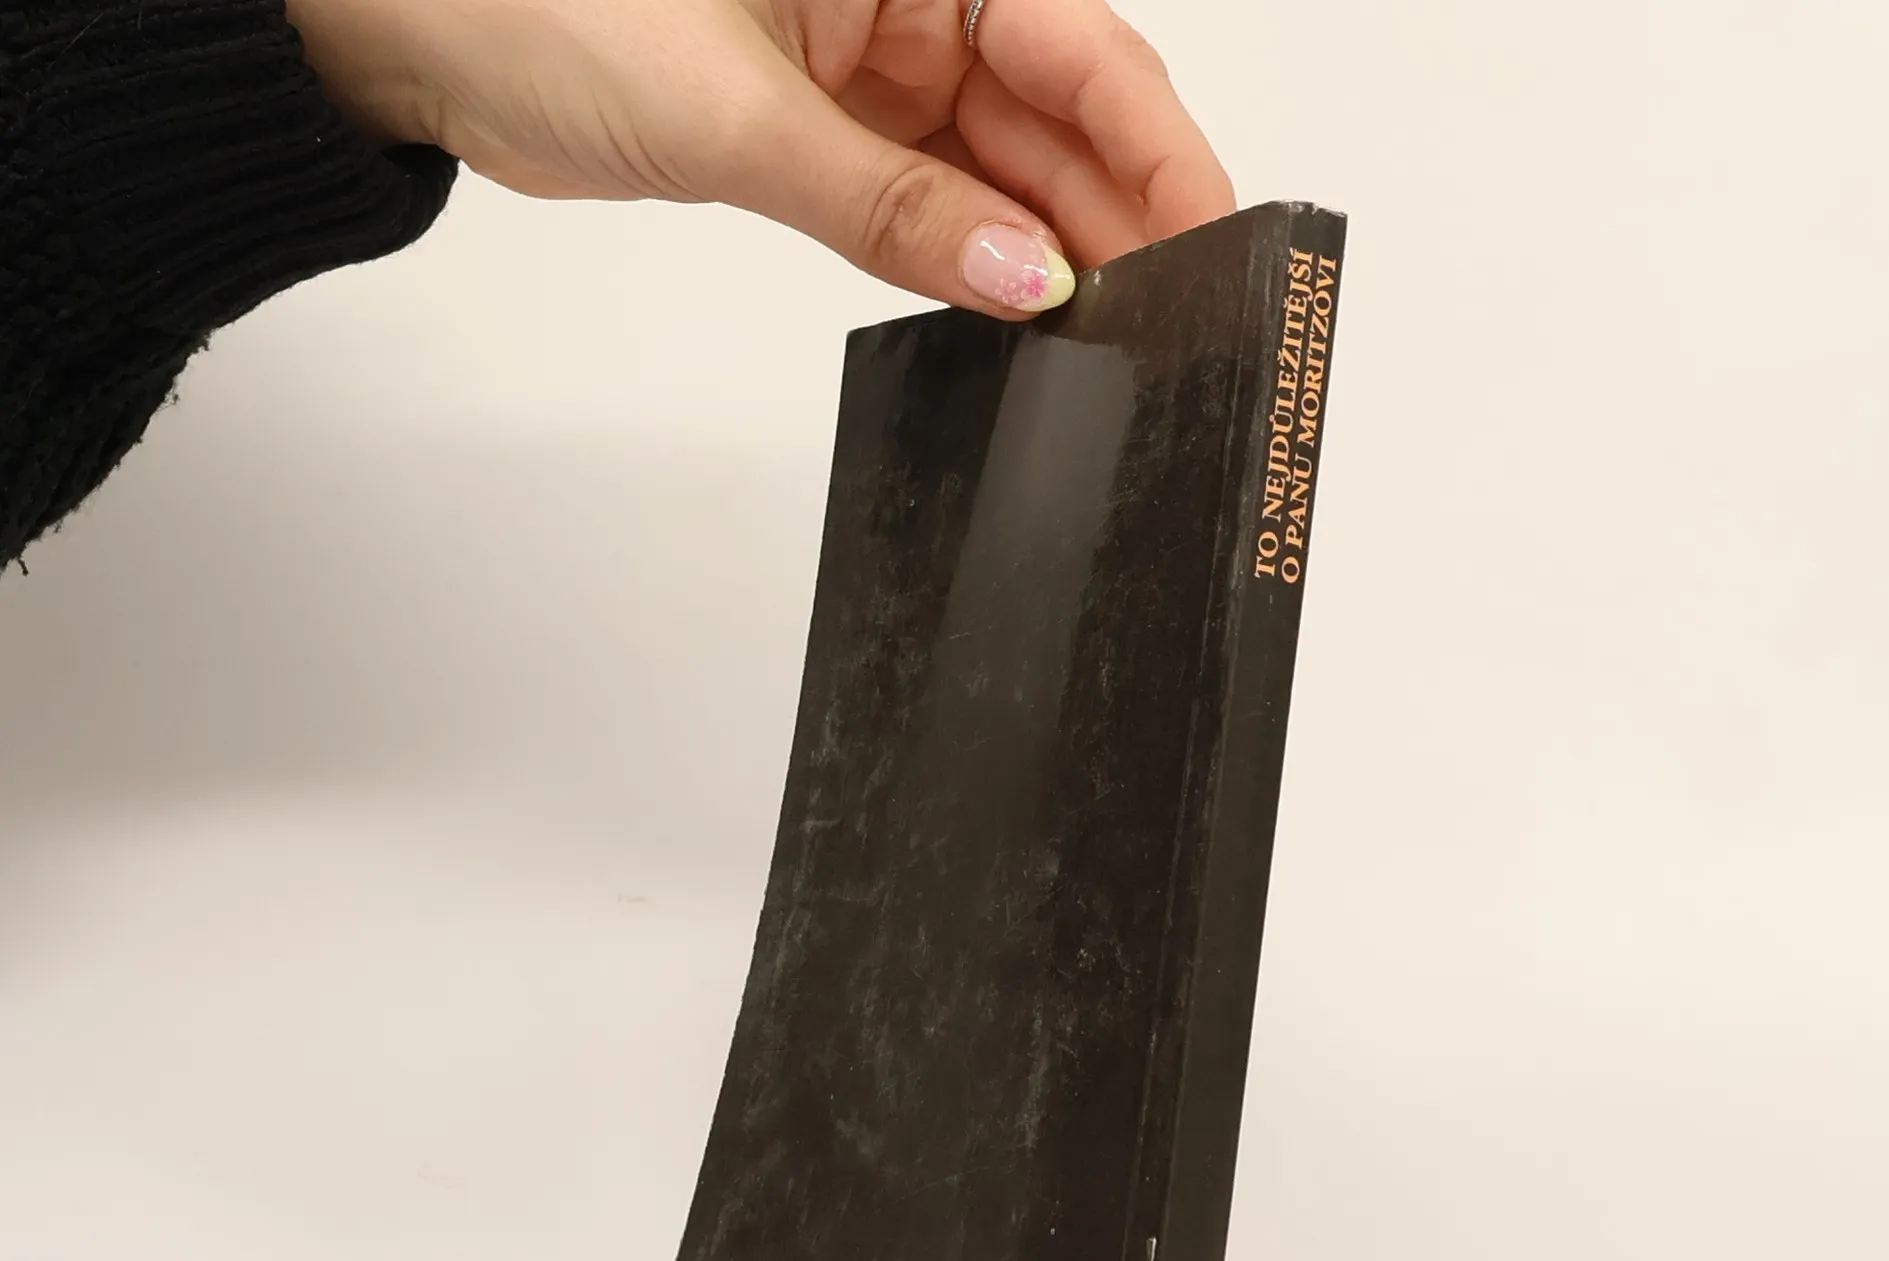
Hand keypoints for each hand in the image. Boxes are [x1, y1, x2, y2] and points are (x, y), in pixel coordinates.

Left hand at [286, 0, 1234, 314]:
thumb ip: (891, 207)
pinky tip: (1013, 312)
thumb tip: (1019, 280)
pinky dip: (966, 254)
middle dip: (1115, 213)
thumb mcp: (740, 115)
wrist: (415, 33)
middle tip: (1169, 321)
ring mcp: (867, 65)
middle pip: (1055, 109)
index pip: (1077, 44)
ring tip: (1107, 338)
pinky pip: (927, 197)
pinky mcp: (824, 126)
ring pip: (998, 163)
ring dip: (1047, 246)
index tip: (1211, 237)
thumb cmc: (542, 2)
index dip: (1156, 146)